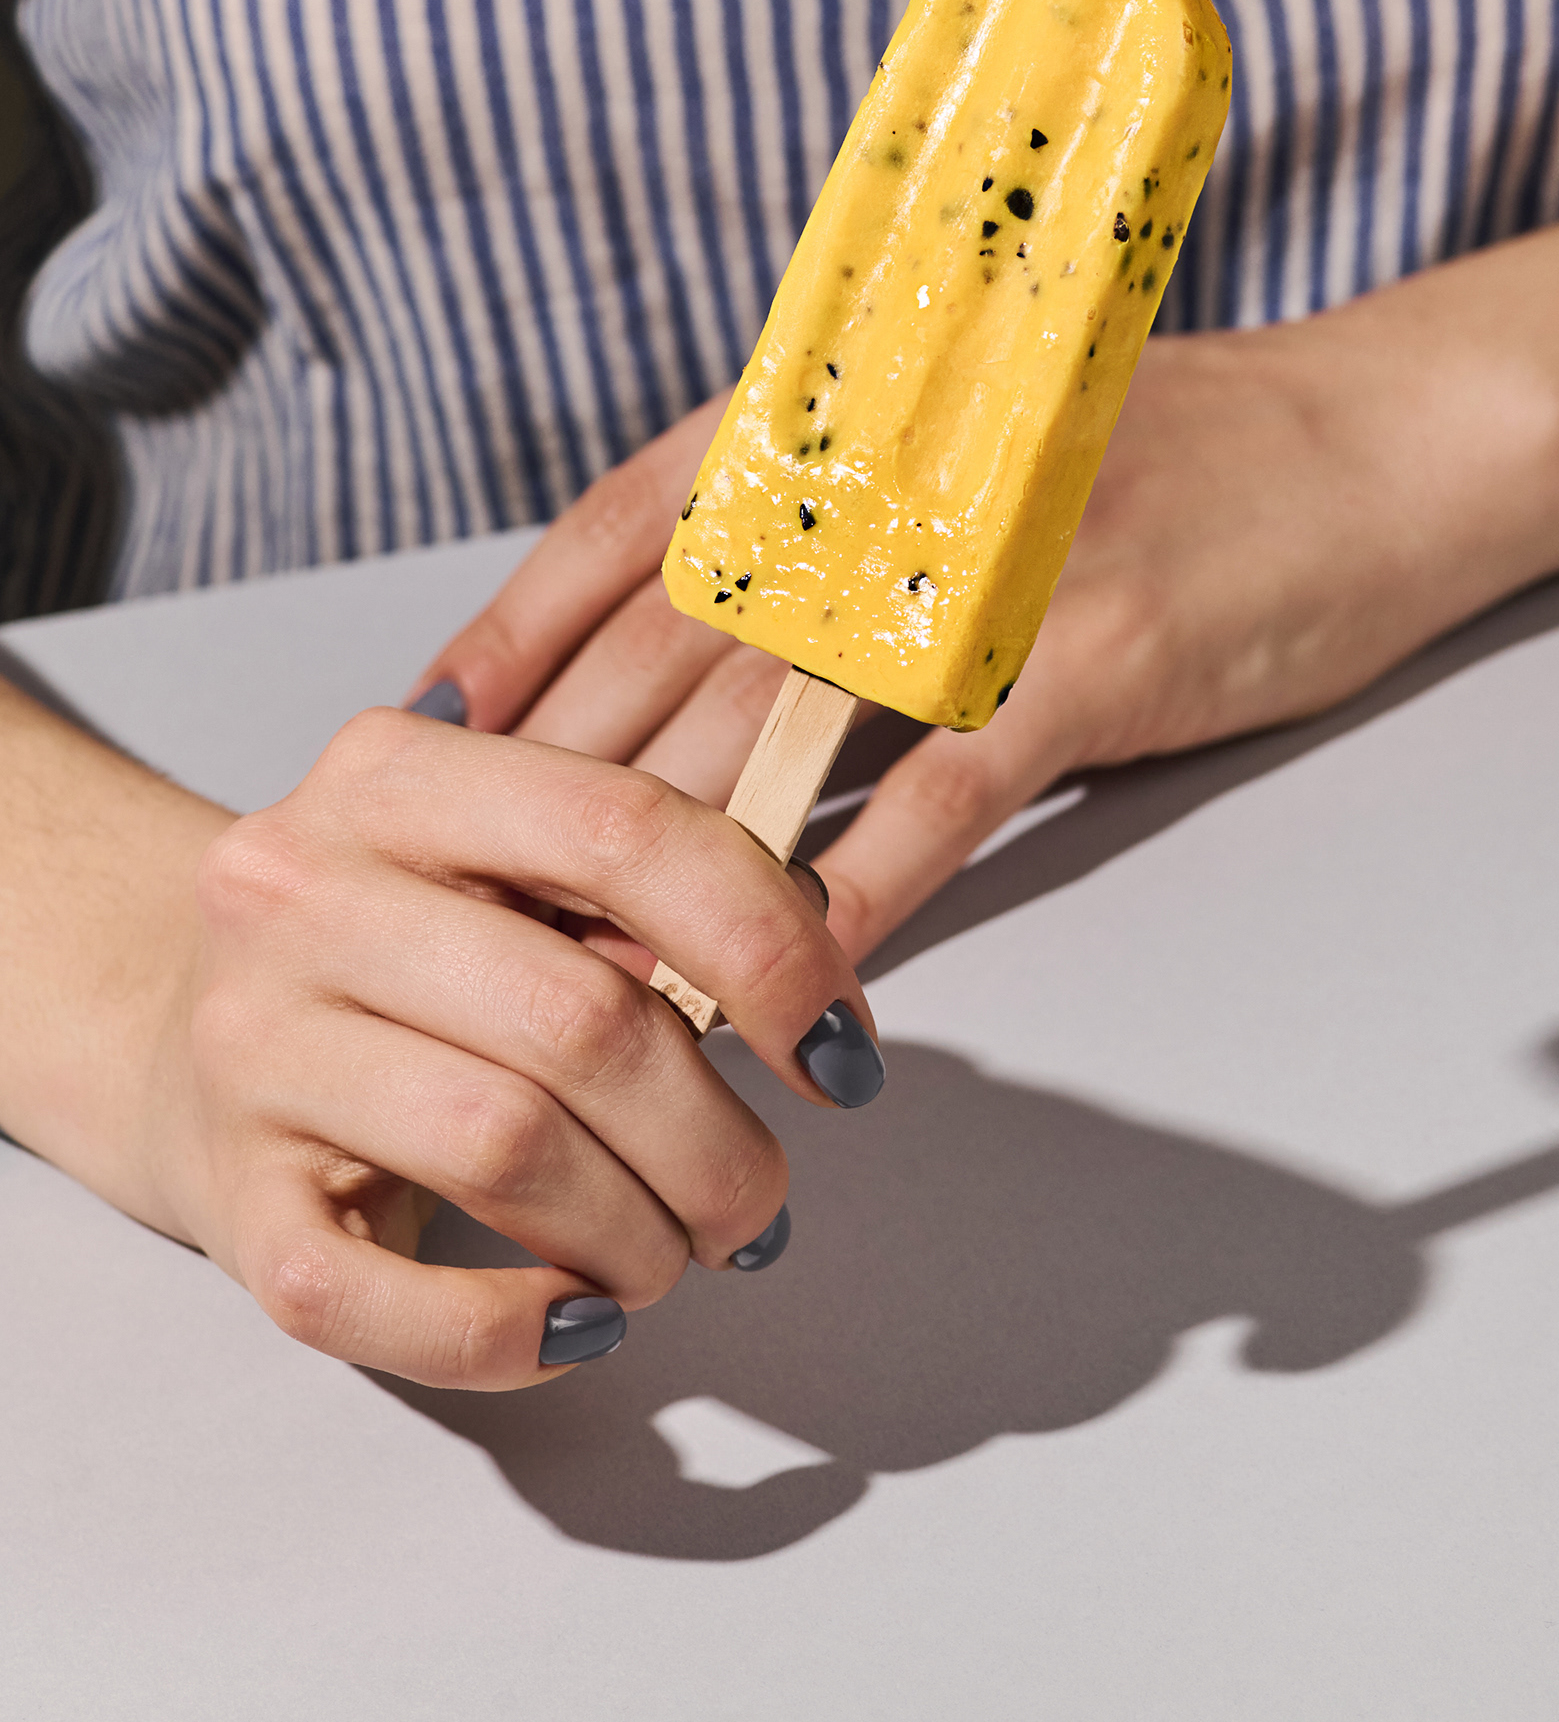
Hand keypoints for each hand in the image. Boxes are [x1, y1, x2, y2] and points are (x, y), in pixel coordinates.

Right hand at [134, 710, 878, 1388]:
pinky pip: (382, 1300)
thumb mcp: (504, 864)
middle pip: (582, 1019)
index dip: (770, 947)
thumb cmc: (394, 945)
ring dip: (638, 1234)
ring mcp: (250, 1044)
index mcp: (395, 775)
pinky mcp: (227, 1199)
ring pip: (506, 1148)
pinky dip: (512, 1335)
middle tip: (761, 1199)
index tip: (840, 1050)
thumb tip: (818, 988)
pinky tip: (580, 1324)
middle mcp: (299, 889)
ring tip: (677, 1254)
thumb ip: (647, 891)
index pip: (625, 831)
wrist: (166, 1021)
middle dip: (717, 1138)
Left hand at [413, 305, 1557, 962]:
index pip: (633, 525)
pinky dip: (853, 896)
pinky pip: (937, 802)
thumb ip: (840, 524)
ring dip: (674, 870)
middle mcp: (894, 487)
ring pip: (779, 738)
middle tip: (481, 902)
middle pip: (674, 655)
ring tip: (592, 976)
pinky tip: (788, 981)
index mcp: (854, 421)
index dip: (520, 634)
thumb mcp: (976, 451)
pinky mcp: (1087, 662)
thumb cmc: (1167, 454)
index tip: (429, 735)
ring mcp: (985, 573)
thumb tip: (704, 650)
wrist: (1369, 446)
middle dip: (565, 789)